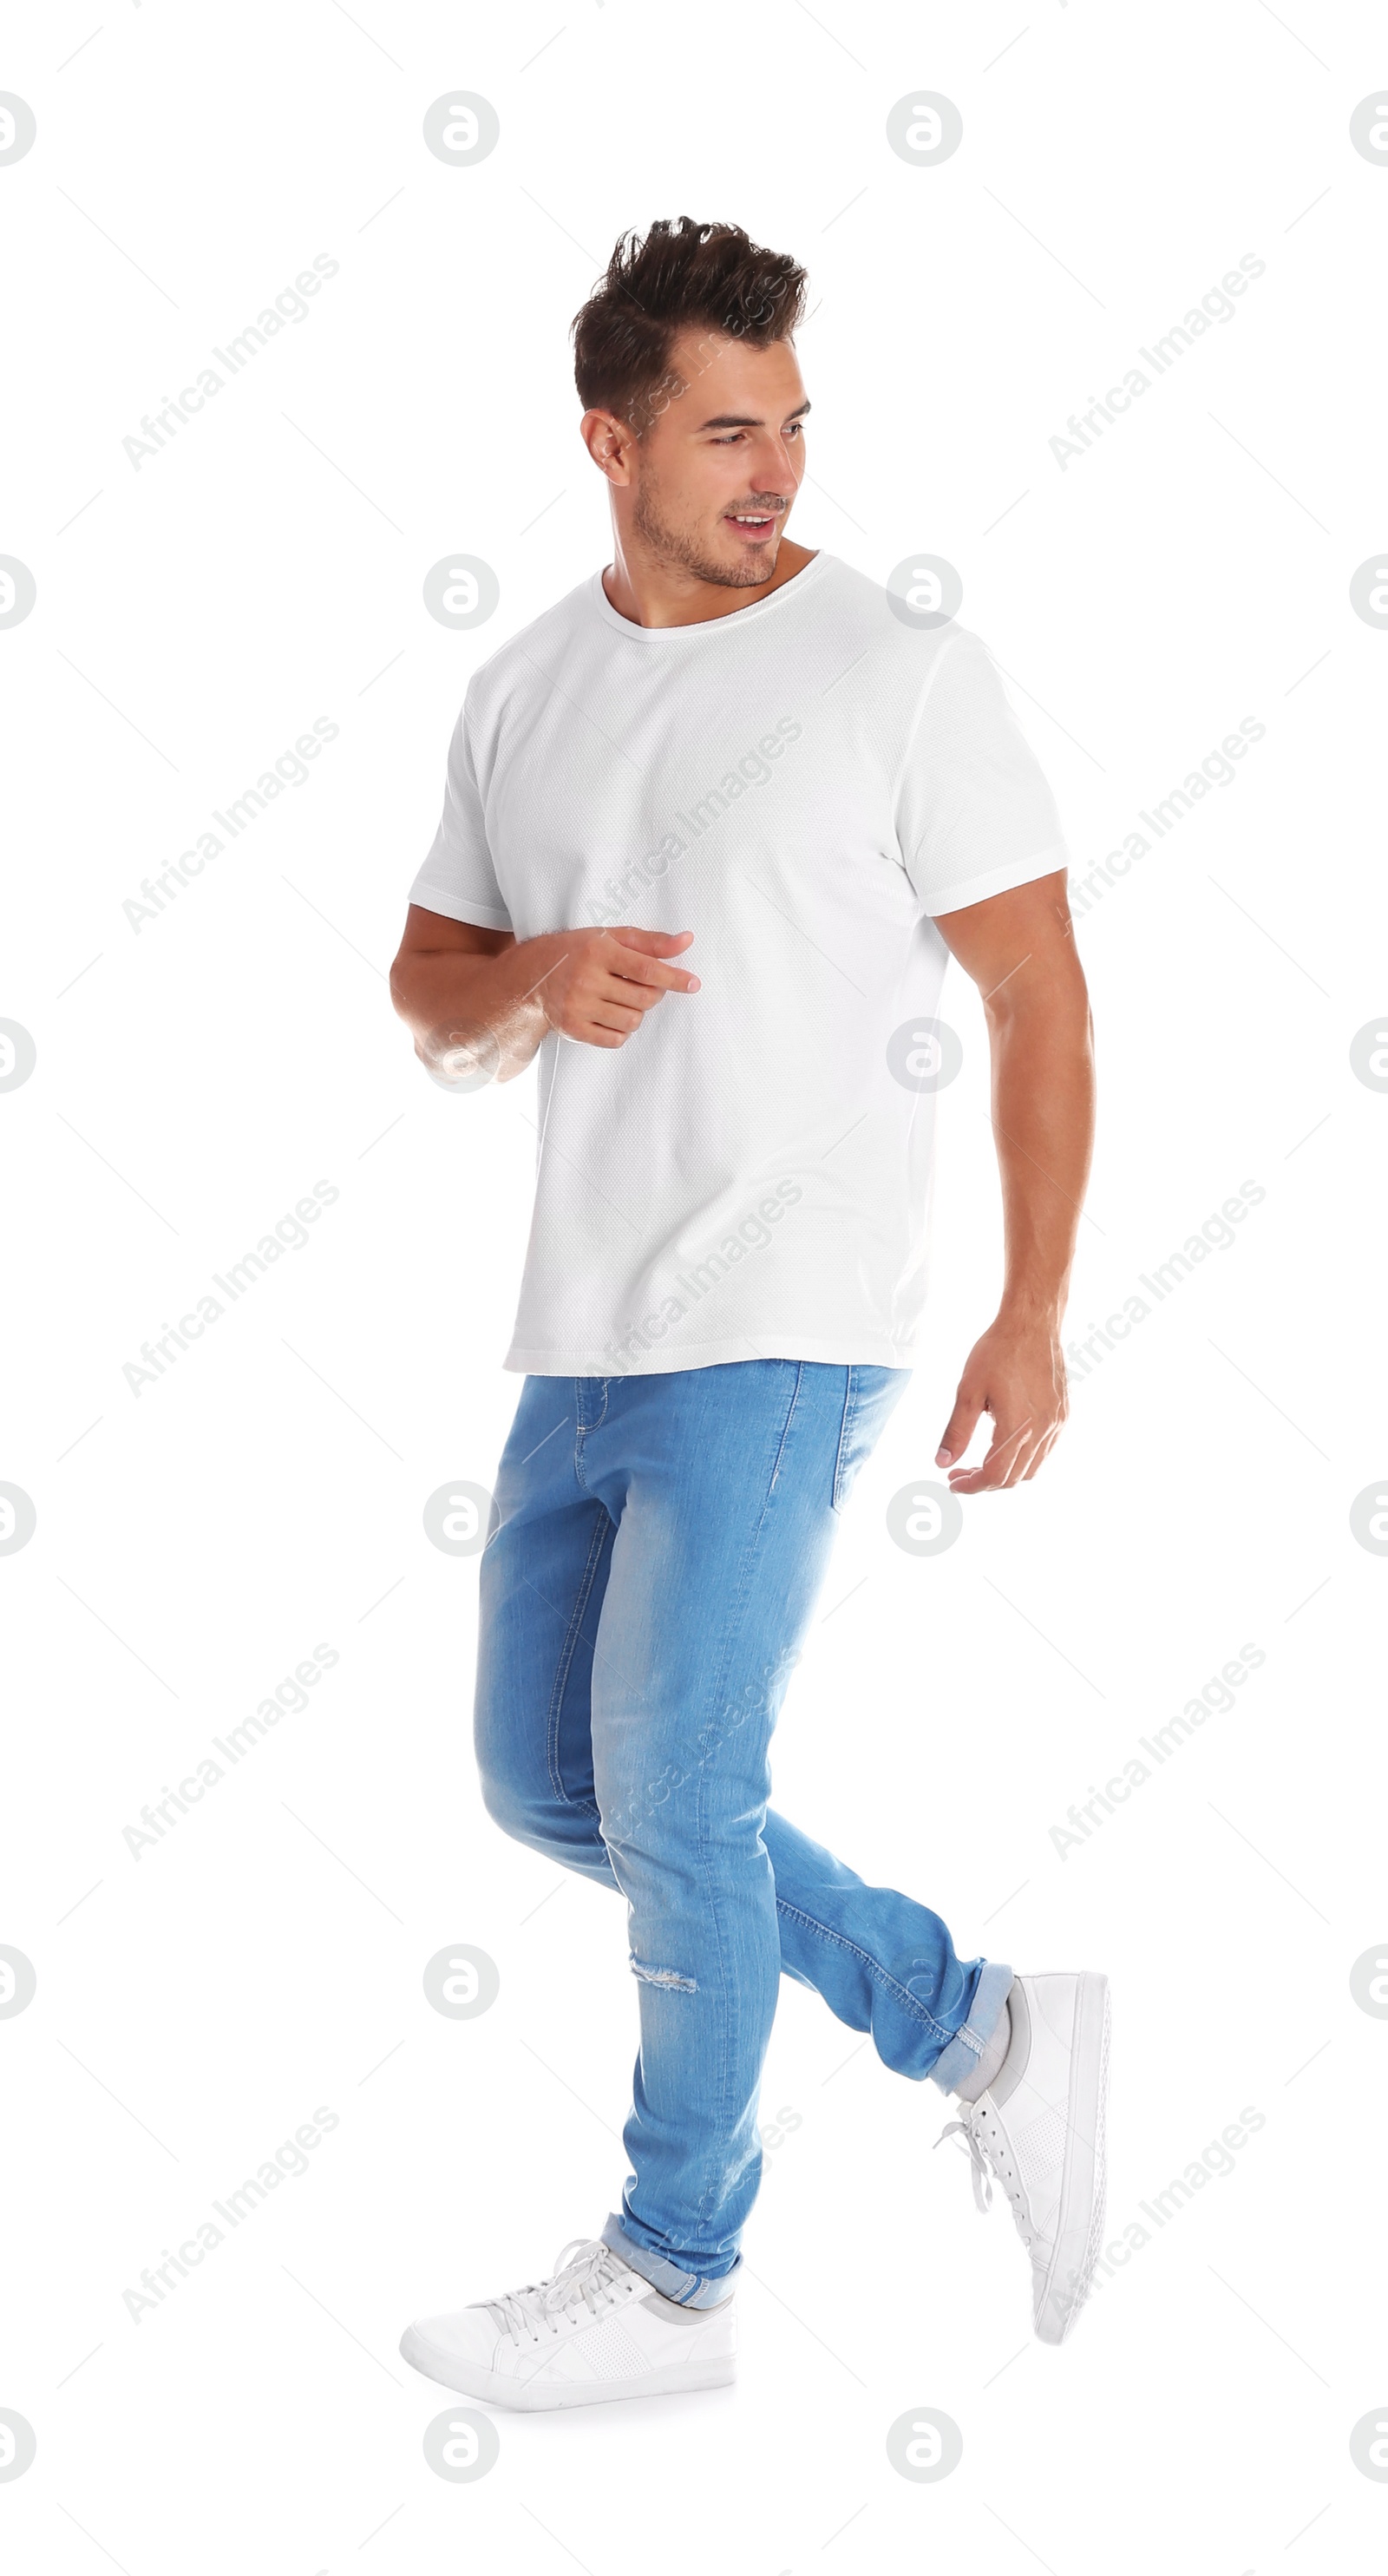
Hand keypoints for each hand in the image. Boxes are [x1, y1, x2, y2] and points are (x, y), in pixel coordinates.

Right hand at [537, 927, 698, 1048]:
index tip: (693, 984)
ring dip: (636, 1013)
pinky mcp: (572, 1029)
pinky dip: (621, 1031)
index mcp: (598, 951)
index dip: (673, 978)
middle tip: (642, 986)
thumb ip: (650, 942)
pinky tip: (611, 1015)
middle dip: (653, 994)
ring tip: (622, 1000)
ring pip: (632, 1021)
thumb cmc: (579, 952)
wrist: (533, 975)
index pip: (646, 968)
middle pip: (644, 999)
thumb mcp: (611, 938)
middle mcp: (586, 979)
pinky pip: (615, 1040)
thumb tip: (687, 941)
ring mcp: (577, 1006)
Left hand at [935, 1316, 1067, 1492]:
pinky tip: (1005, 1445)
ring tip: (981, 1463)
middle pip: (1014, 1478)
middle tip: (961, 1472)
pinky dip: (1024, 1459)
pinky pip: (1045, 1451)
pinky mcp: (1063, 1414)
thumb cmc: (997, 1352)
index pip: (994, 1475)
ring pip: (1032, 1468)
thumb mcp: (968, 1392)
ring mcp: (1056, 1423)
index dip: (971, 1485)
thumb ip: (956, 1432)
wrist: (1031, 1324)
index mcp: (1017, 1426)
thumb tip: (942, 1463)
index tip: (952, 1481)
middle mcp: (1042, 1430)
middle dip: (985, 1482)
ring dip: (1006, 1473)